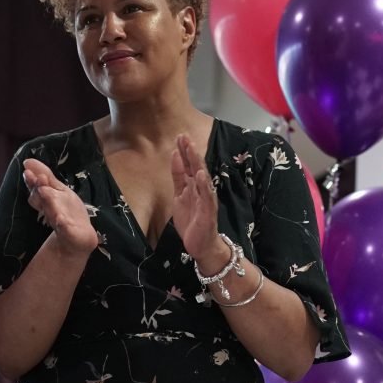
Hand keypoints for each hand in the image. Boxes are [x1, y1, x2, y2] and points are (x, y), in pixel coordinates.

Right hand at [22, 158, 98, 256]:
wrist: (80, 239)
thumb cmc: (68, 212)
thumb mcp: (59, 191)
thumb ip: (46, 177)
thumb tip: (27, 161)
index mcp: (48, 201)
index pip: (37, 190)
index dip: (32, 182)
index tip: (28, 172)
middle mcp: (51, 211)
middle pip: (42, 200)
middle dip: (39, 190)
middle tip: (39, 179)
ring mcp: (60, 223)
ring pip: (52, 212)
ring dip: (48, 202)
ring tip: (45, 191)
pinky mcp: (70, 233)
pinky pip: (66, 229)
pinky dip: (63, 225)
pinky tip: (61, 220)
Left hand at [170, 134, 220, 261]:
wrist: (202, 245)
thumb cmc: (192, 222)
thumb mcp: (179, 197)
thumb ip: (178, 179)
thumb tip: (174, 157)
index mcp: (192, 186)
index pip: (188, 165)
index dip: (184, 152)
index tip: (180, 137)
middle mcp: (200, 190)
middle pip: (195, 167)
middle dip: (190, 152)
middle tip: (184, 136)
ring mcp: (205, 199)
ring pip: (201, 177)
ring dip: (197, 163)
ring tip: (192, 149)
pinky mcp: (208, 210)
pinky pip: (206, 196)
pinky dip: (203, 185)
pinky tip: (199, 174)